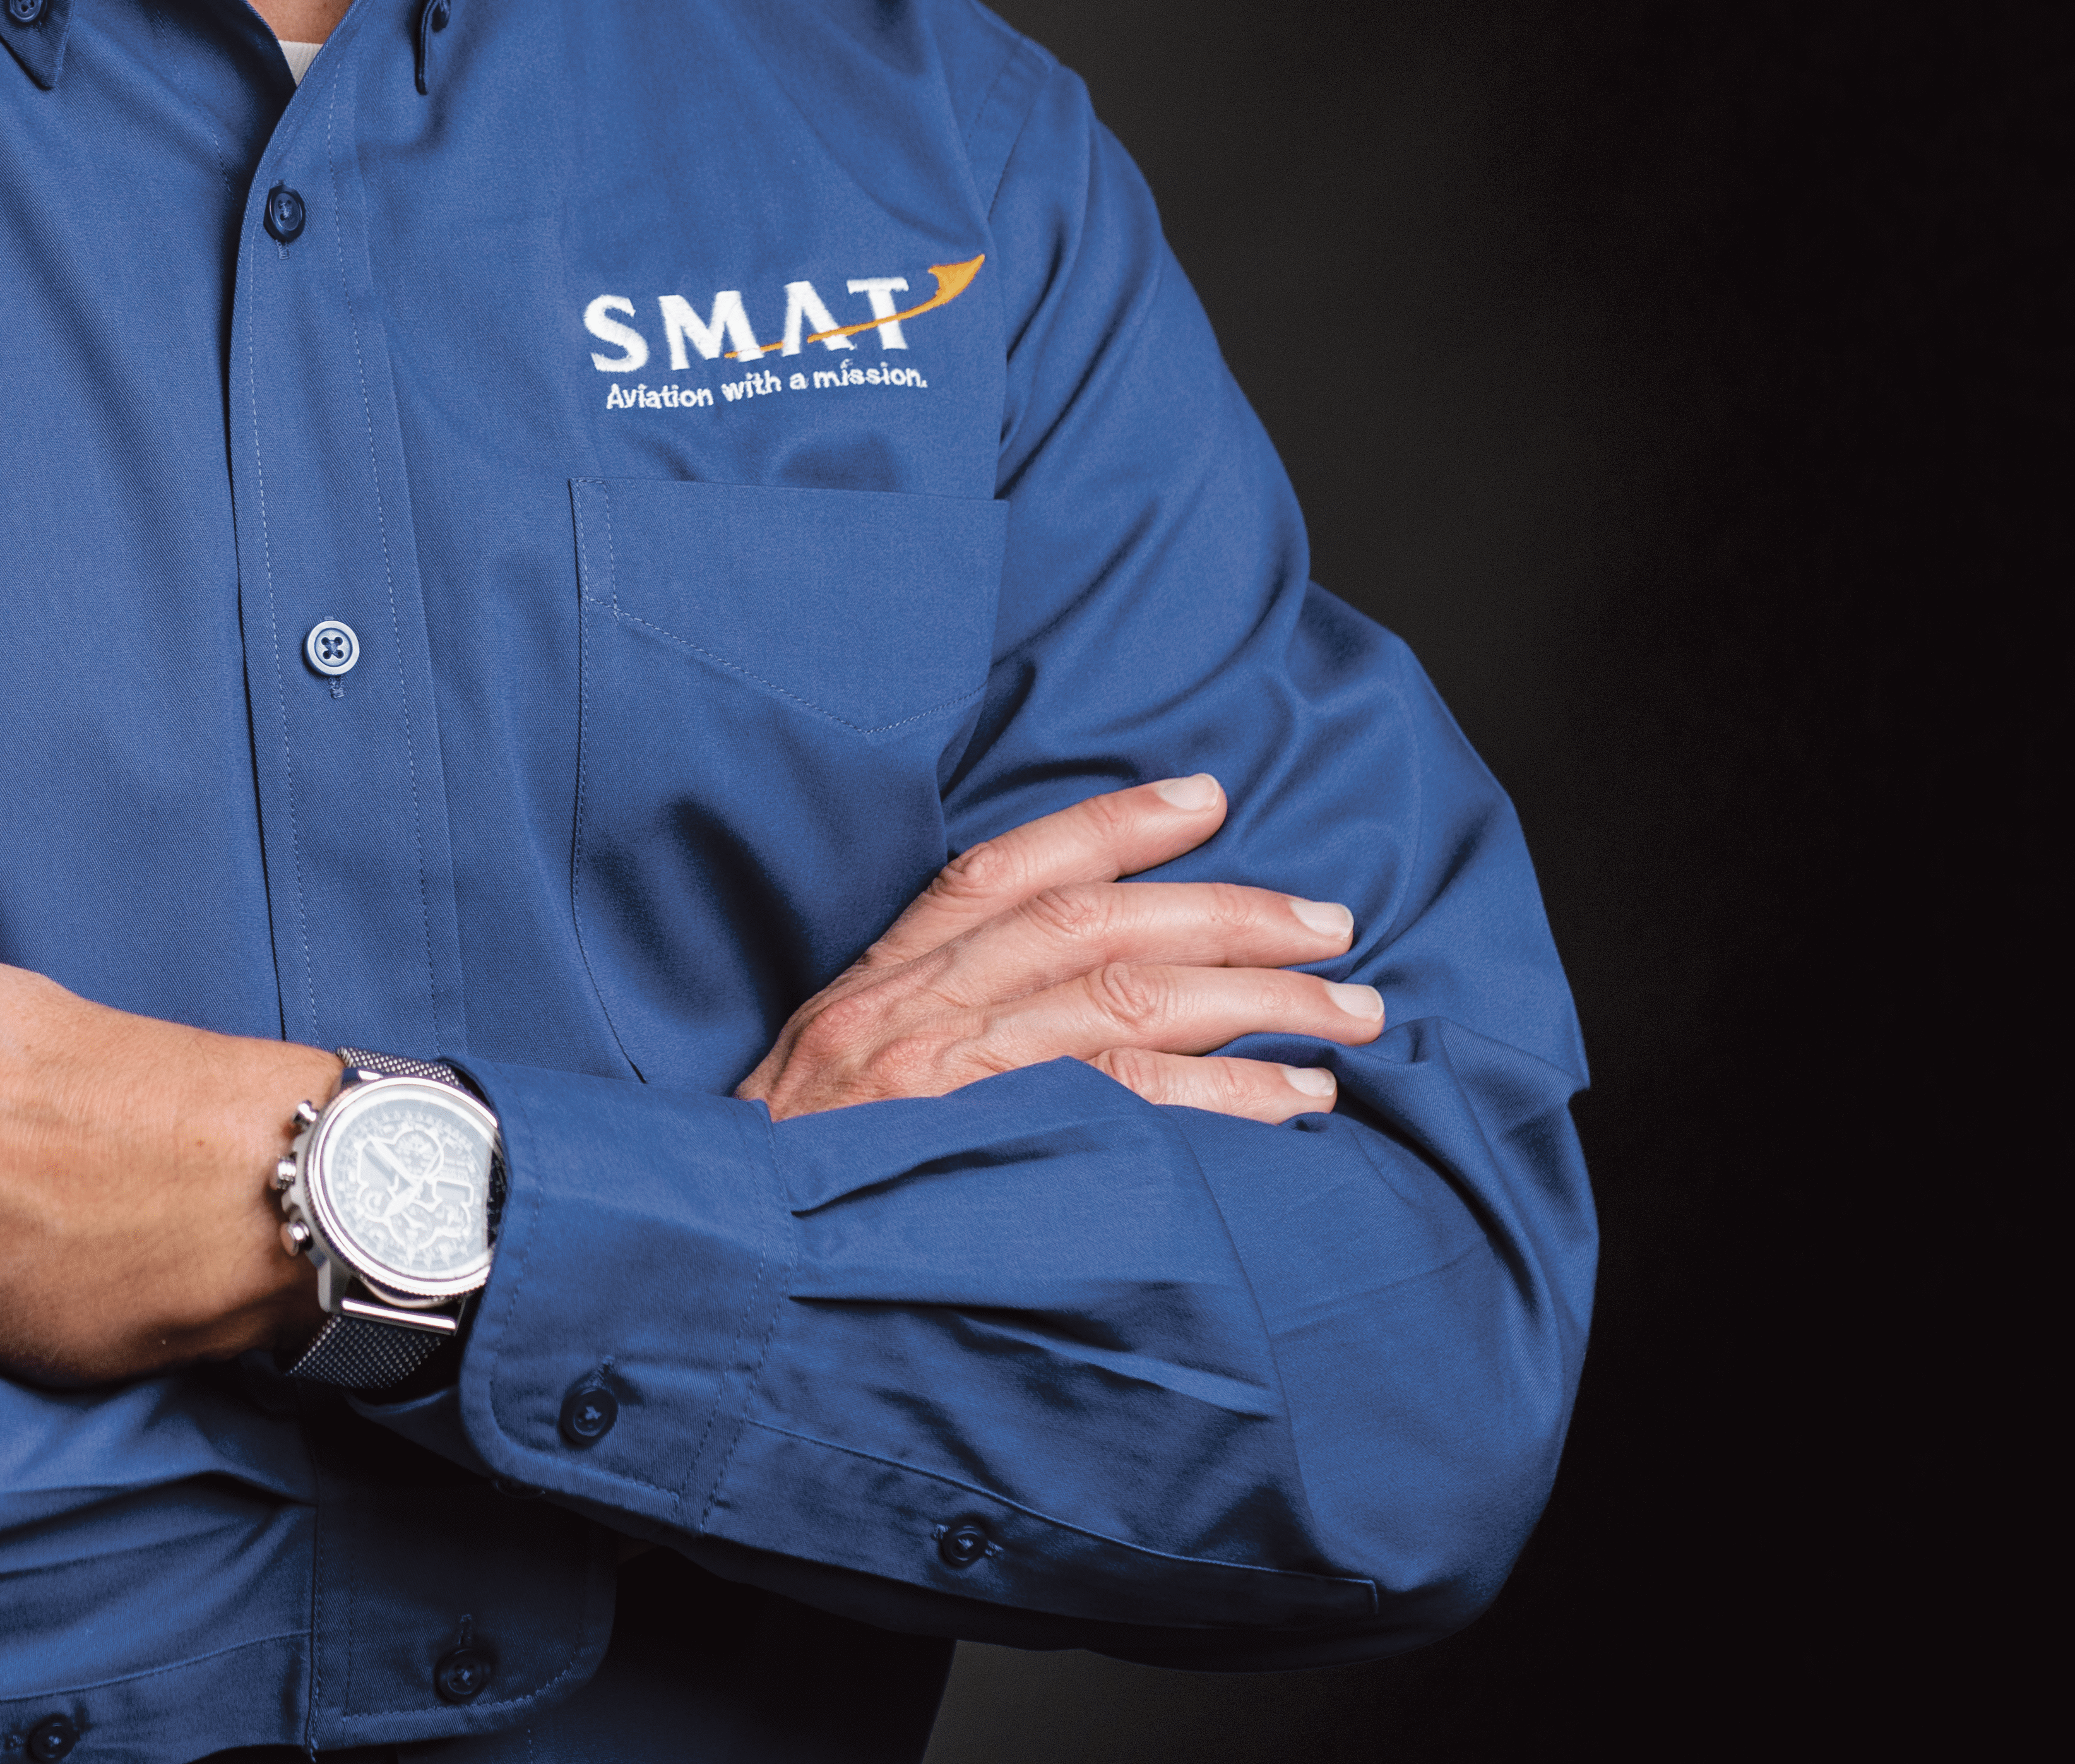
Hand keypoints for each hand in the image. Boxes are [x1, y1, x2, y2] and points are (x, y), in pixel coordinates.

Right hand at [737, 774, 1381, 1125]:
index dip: (1111, 825)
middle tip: (1332, 923)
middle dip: (1226, 914)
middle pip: (1093, 926)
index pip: (1003, 871)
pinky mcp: (990, 1161)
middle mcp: (917, 1015)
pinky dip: (1224, 1096)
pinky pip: (1133, 1110)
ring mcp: (953, 1086)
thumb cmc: (791, 1185)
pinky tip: (1293, 1104)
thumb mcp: (831, 1078)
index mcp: (880, 986)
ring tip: (1347, 1013)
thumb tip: (1057, 995)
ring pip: (1128, 1003)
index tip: (1209, 798)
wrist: (726, 1275)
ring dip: (1256, 1003)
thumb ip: (923, 1025)